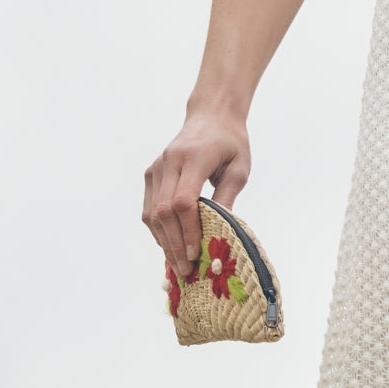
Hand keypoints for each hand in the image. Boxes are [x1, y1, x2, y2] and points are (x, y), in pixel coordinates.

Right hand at [143, 109, 250, 279]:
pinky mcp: (151, 174)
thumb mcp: (239, 169)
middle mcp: (169, 162)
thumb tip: (221, 234)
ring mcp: (156, 168)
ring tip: (178, 265)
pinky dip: (158, 230)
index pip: (183, 201)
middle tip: (186, 270)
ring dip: (163, 242)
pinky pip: (149, 208)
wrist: (210, 117)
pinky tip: (170, 246)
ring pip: (151, 213)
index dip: (187, 231)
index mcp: (194, 158)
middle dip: (173, 244)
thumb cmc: (230, 144)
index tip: (195, 253)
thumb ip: (227, 198)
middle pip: (163, 211)